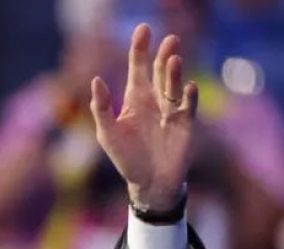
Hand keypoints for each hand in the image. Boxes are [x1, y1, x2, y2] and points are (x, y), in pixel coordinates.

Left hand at [90, 24, 198, 210]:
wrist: (147, 182)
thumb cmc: (126, 157)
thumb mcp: (107, 133)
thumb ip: (101, 108)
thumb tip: (95, 80)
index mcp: (135, 99)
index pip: (138, 68)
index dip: (140, 50)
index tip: (143, 30)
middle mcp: (155, 101)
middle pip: (160, 72)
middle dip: (164, 55)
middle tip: (170, 38)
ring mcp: (171, 112)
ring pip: (174, 87)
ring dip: (174, 74)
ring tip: (173, 59)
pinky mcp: (184, 126)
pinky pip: (187, 108)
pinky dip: (188, 98)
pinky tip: (188, 87)